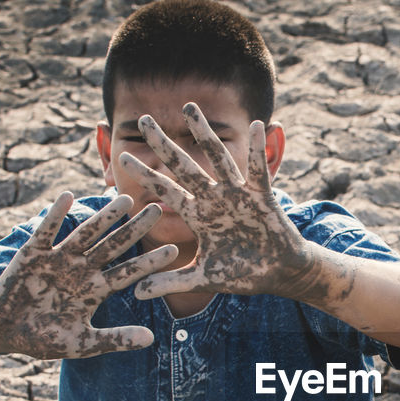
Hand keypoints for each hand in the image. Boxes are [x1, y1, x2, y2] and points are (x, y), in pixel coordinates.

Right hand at [0, 192, 175, 359]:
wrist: (4, 332)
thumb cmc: (44, 339)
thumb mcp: (83, 344)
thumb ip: (115, 340)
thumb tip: (151, 340)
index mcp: (96, 290)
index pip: (128, 272)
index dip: (149, 262)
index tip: (175, 251)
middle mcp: (82, 269)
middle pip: (114, 245)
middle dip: (134, 229)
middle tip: (158, 210)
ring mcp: (58, 259)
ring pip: (86, 234)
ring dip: (104, 217)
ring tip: (124, 200)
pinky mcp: (33, 254)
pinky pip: (46, 232)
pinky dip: (55, 215)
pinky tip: (67, 196)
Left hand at [119, 103, 313, 299]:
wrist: (277, 275)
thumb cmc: (242, 273)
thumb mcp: (203, 278)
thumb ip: (171, 282)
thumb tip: (137, 292)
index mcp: (198, 214)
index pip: (165, 190)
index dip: (145, 175)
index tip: (121, 157)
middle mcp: (213, 198)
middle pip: (183, 165)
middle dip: (163, 143)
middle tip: (143, 120)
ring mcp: (237, 194)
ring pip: (217, 158)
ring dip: (203, 133)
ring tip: (189, 108)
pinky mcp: (262, 197)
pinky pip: (259, 170)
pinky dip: (259, 149)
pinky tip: (257, 126)